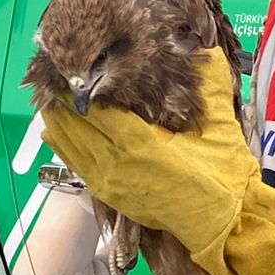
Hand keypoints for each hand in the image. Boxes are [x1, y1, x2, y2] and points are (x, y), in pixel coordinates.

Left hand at [42, 49, 274, 274]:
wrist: (227, 224)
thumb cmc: (224, 175)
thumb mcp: (222, 126)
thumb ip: (211, 86)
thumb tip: (210, 50)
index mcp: (141, 144)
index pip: (99, 110)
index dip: (83, 87)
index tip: (71, 65)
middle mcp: (119, 164)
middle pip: (79, 128)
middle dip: (64, 103)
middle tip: (51, 77)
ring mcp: (114, 184)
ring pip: (75, 149)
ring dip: (60, 125)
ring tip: (47, 100)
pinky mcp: (115, 198)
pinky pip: (81, 168)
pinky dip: (65, 149)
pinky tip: (55, 135)